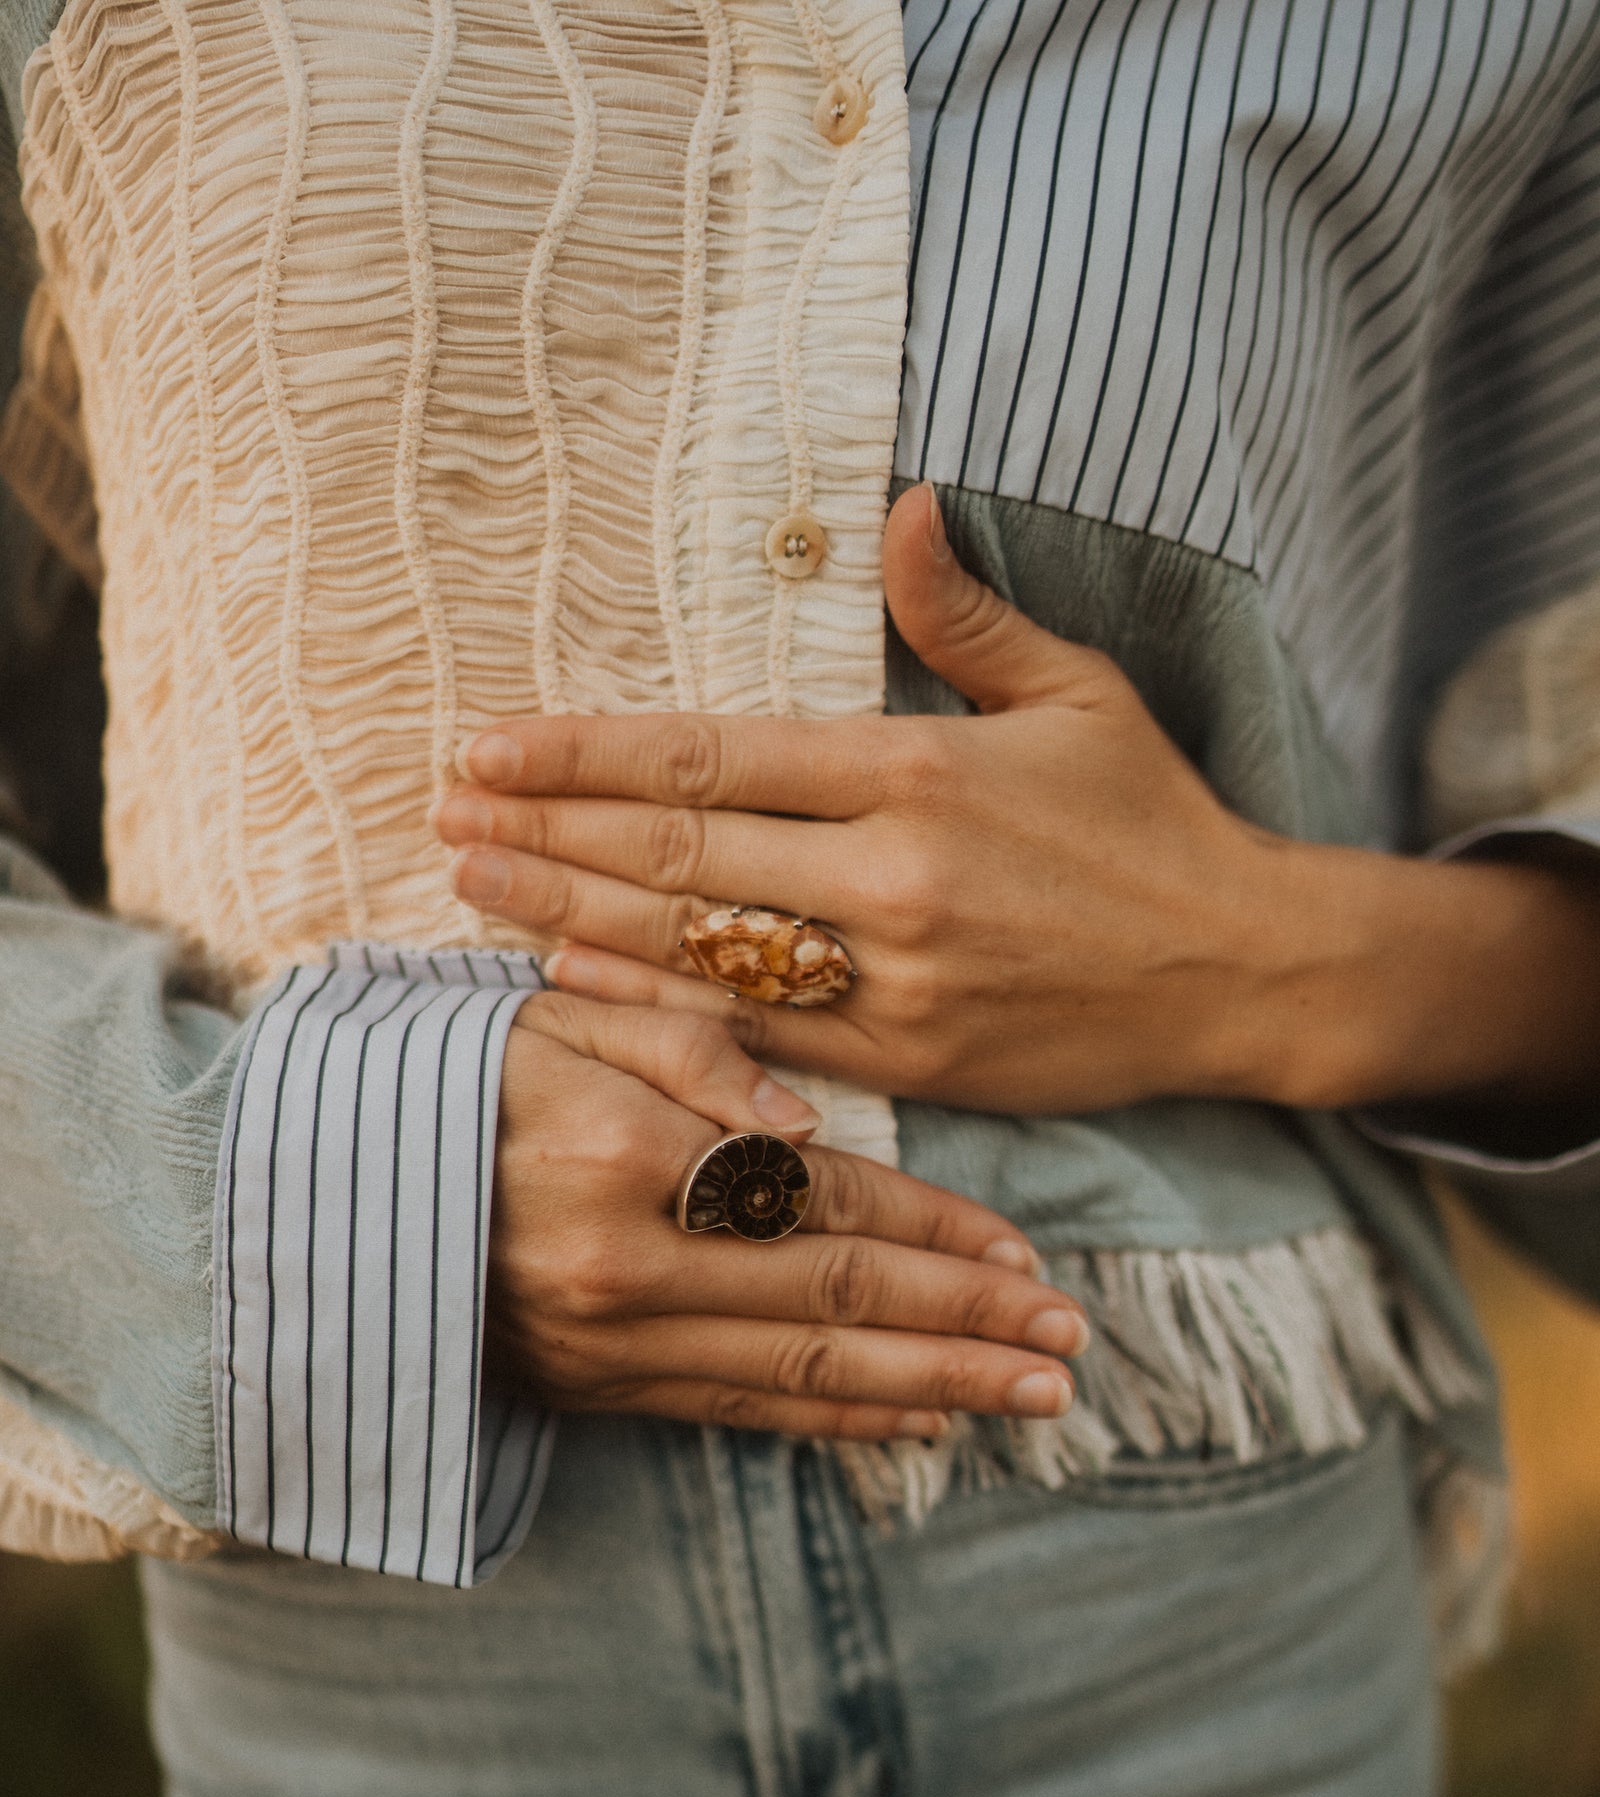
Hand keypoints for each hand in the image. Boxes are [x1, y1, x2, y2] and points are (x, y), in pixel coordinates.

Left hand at [438, 486, 1599, 1118]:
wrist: (1243, 971)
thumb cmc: (1155, 821)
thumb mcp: (1077, 694)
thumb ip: (965, 613)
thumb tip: (899, 507)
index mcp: (914, 772)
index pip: (708, 756)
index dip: (583, 753)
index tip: (485, 743)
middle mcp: (888, 878)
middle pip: (673, 854)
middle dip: (542, 831)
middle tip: (441, 815)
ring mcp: (891, 982)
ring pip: (694, 950)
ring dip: (567, 917)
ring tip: (471, 889)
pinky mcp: (905, 1065)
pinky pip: (755, 1040)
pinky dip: (658, 1012)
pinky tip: (572, 986)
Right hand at [490, 991, 1086, 1438]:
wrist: (316, 1195)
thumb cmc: (454, 1080)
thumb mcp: (558, 1018)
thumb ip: (689, 1049)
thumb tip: (810, 1123)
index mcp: (631, 1154)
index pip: (825, 1196)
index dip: (937, 1225)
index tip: (1028, 1250)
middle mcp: (631, 1263)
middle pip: (839, 1295)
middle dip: (968, 1321)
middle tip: (1069, 1341)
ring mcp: (613, 1340)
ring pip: (805, 1372)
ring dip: (931, 1385)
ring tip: (1031, 1396)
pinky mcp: (595, 1389)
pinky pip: (739, 1412)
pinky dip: (838, 1423)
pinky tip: (919, 1424)